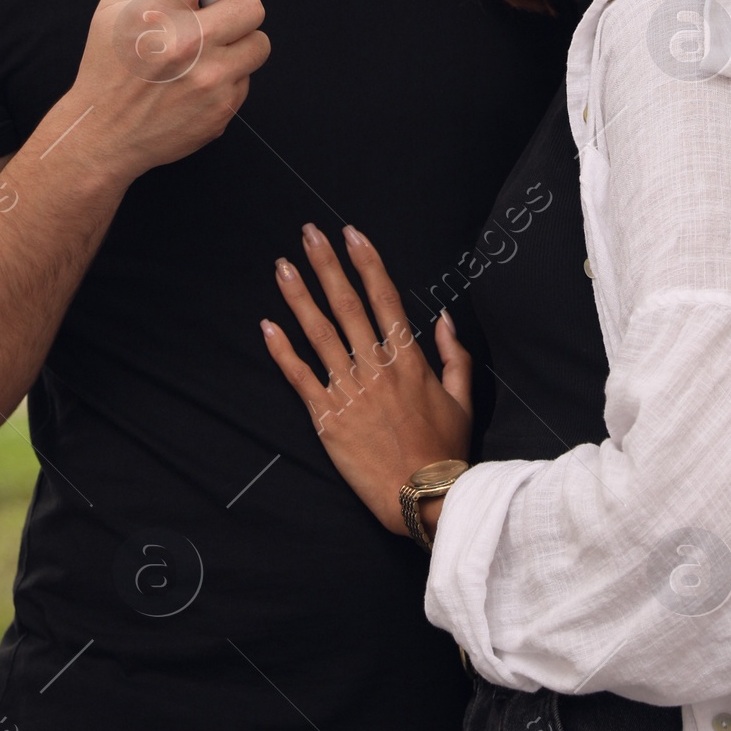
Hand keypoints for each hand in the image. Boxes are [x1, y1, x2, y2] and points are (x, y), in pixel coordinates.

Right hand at [54, 0, 268, 188]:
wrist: (104, 134)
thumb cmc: (108, 66)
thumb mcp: (115, 8)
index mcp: (158, 9)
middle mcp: (188, 42)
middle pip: (252, 4)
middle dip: (235, 7)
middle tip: (214, 17)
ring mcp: (210, 79)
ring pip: (258, 42)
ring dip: (238, 43)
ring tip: (207, 52)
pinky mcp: (223, 108)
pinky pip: (246, 77)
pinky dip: (228, 77)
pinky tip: (196, 83)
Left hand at [263, 224, 470, 536]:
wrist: (422, 497)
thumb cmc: (445, 450)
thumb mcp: (463, 398)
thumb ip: (455, 354)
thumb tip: (446, 317)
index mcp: (408, 359)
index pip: (384, 297)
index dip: (367, 262)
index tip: (351, 233)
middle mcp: (376, 367)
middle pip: (347, 304)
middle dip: (326, 265)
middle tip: (308, 233)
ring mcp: (349, 391)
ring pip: (319, 333)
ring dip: (298, 296)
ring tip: (282, 267)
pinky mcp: (327, 418)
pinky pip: (300, 377)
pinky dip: (282, 350)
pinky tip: (267, 326)